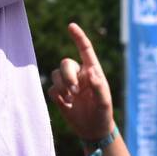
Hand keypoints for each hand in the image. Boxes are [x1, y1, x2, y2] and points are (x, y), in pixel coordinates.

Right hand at [47, 22, 114, 141]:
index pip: (85, 50)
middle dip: (67, 76)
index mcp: (92, 71)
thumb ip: (99, 87)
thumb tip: (90, 72)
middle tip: (75, 91)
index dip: (78, 37)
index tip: (71, 26)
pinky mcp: (60, 95)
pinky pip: (51, 88)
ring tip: (71, 99)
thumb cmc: (103, 113)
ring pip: (55, 74)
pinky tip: (66, 104)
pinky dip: (57, 95)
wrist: (93, 129)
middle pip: (65, 63)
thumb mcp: (105, 102)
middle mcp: (79, 74)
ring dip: (62, 86)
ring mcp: (68, 84)